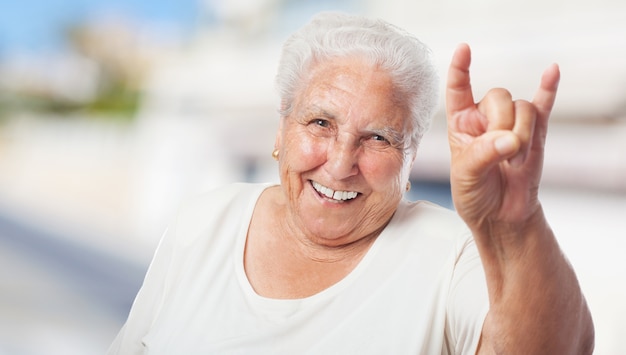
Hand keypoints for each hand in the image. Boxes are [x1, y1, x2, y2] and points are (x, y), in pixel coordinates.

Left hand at [445, 43, 559, 228]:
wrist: (501, 215)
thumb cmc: (475, 194)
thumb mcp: (467, 176)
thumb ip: (484, 155)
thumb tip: (509, 140)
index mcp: (461, 124)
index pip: (458, 90)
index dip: (459, 69)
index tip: (464, 49)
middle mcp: (485, 118)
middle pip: (500, 96)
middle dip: (503, 123)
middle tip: (502, 152)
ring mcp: (511, 123)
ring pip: (523, 107)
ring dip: (523, 133)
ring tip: (515, 159)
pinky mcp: (535, 132)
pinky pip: (544, 105)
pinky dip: (549, 89)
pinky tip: (552, 71)